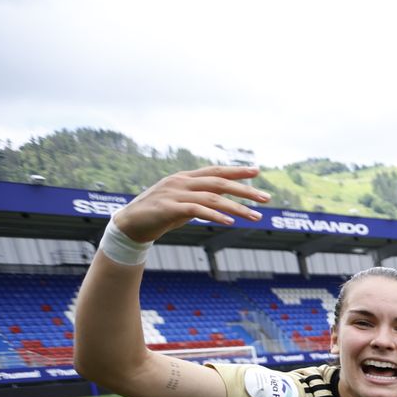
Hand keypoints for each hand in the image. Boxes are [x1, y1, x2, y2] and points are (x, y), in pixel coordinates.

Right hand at [111, 166, 268, 243]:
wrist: (130, 225)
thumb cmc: (159, 215)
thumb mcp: (183, 203)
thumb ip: (201, 199)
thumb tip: (223, 201)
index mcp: (185, 178)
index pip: (215, 171)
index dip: (236, 170)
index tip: (257, 170)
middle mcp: (181, 182)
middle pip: (219, 183)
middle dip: (245, 190)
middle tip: (266, 198)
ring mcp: (174, 194)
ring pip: (212, 198)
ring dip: (237, 208)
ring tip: (256, 216)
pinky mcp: (168, 208)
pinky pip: (197, 211)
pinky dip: (215, 216)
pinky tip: (230, 222)